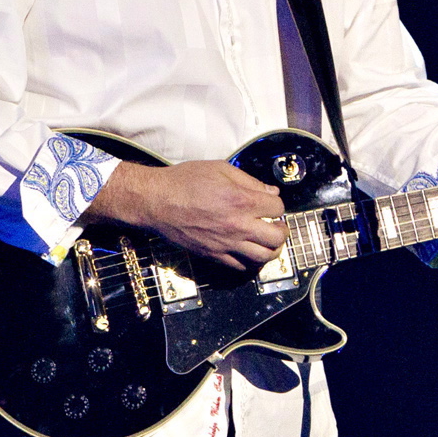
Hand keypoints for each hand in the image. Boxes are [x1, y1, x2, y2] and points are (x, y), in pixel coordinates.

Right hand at [86, 160, 285, 270]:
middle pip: (277, 237)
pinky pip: (241, 267)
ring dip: (271, 249)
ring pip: (263, 257)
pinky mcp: (214, 255)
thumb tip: (271, 192)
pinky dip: (250, 262)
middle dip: (281, 230)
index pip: (277, 207)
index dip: (277, 204)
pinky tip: (248, 251)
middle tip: (276, 225)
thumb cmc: (184, 181)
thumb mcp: (220, 169)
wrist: (156, 201)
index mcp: (241, 200)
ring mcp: (226, 243)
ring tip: (266, 241)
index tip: (270, 202)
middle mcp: (237, 225)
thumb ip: (249, 181)